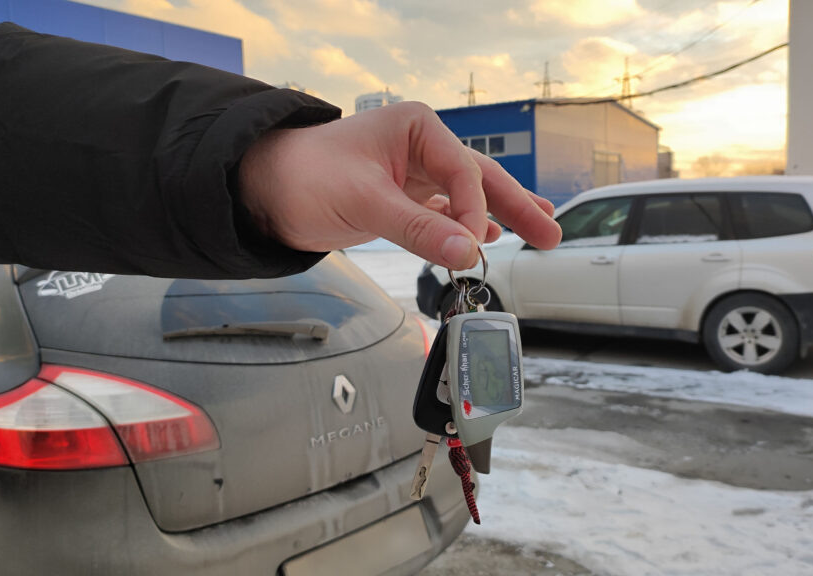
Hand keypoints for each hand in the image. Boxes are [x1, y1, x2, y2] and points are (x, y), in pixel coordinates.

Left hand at [238, 101, 560, 268]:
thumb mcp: (365, 201)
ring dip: (499, 217)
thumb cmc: (303, 175)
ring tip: (538, 231)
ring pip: (466, 198)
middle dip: (515, 205)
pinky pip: (443, 215)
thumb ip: (418, 228)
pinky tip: (487, 238)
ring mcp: (412, 175)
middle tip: (550, 231)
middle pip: (479, 179)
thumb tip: (466, 252)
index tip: (473, 246)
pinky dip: (465, 228)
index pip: (465, 172)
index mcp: (417, 128)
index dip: (475, 211)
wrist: (263, 191)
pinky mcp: (401, 200)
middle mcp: (420, 147)